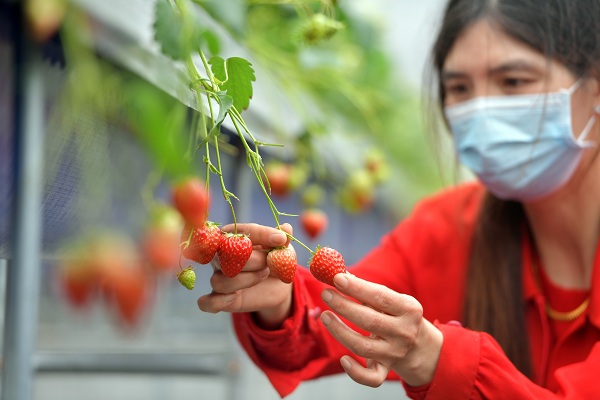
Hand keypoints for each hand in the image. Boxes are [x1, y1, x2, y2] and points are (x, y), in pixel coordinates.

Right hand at [197, 223, 294, 328]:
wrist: (277, 283)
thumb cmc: (274, 258)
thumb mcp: (282, 247)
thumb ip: (282, 239)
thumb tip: (286, 228)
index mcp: (232, 236)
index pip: (240, 232)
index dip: (261, 235)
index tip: (280, 239)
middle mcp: (220, 256)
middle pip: (226, 257)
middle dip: (254, 261)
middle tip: (269, 262)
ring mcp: (219, 277)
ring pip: (220, 281)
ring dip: (246, 280)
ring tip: (263, 274)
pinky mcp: (220, 298)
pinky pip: (208, 302)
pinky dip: (219, 301)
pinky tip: (235, 297)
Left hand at [319, 273, 442, 386]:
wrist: (417, 345)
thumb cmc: (395, 314)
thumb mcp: (391, 299)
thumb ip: (366, 289)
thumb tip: (339, 274)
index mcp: (409, 309)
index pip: (380, 296)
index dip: (357, 288)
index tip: (337, 278)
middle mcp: (404, 333)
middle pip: (369, 321)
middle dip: (344, 306)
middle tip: (326, 294)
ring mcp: (395, 353)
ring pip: (363, 347)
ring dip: (340, 331)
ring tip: (325, 316)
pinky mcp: (385, 370)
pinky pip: (371, 378)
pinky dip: (356, 372)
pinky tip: (343, 360)